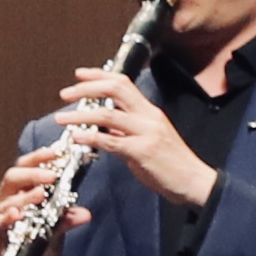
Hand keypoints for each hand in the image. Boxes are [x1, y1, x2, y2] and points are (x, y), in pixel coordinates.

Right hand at [0, 151, 58, 255]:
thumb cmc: (38, 253)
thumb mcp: (57, 234)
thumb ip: (66, 220)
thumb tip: (84, 213)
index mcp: (19, 194)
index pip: (25, 168)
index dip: (39, 158)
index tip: (56, 152)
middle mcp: (4, 202)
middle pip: (12, 177)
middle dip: (32, 174)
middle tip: (52, 175)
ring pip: (6, 200)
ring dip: (24, 197)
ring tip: (40, 194)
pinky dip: (4, 219)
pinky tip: (15, 215)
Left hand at [55, 61, 211, 211]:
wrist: (194, 181)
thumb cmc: (171, 163)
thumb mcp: (148, 138)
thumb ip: (126, 129)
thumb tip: (104, 126)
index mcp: (149, 111)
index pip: (123, 82)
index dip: (99, 75)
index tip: (79, 74)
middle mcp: (148, 116)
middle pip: (115, 89)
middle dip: (86, 88)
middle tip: (65, 93)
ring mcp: (146, 132)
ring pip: (108, 114)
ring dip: (80, 115)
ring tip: (61, 118)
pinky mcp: (142, 152)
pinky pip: (111, 141)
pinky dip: (91, 136)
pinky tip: (77, 137)